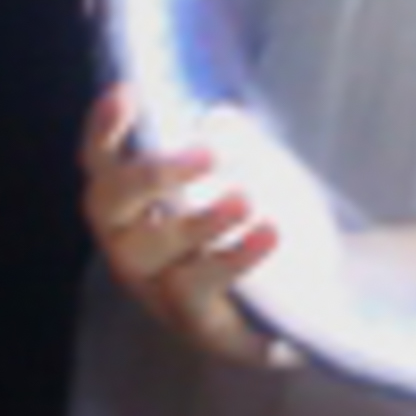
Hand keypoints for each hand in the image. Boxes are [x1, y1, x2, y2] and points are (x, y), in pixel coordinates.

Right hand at [81, 91, 284, 367]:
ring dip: (196, 221)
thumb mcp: (249, 174)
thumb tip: (221, 117)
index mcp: (134, 201)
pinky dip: (231, 258)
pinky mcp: (194, 323)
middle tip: (207, 154)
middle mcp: (129, 243)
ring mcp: (155, 287)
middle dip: (149, 175)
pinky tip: (267, 234)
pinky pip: (195, 290)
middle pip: (107, 205)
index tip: (128, 92)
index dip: (103, 129)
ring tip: (245, 200)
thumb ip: (231, 145)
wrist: (315, 295)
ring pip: (148, 252)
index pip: (100, 161)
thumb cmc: (262, 223)